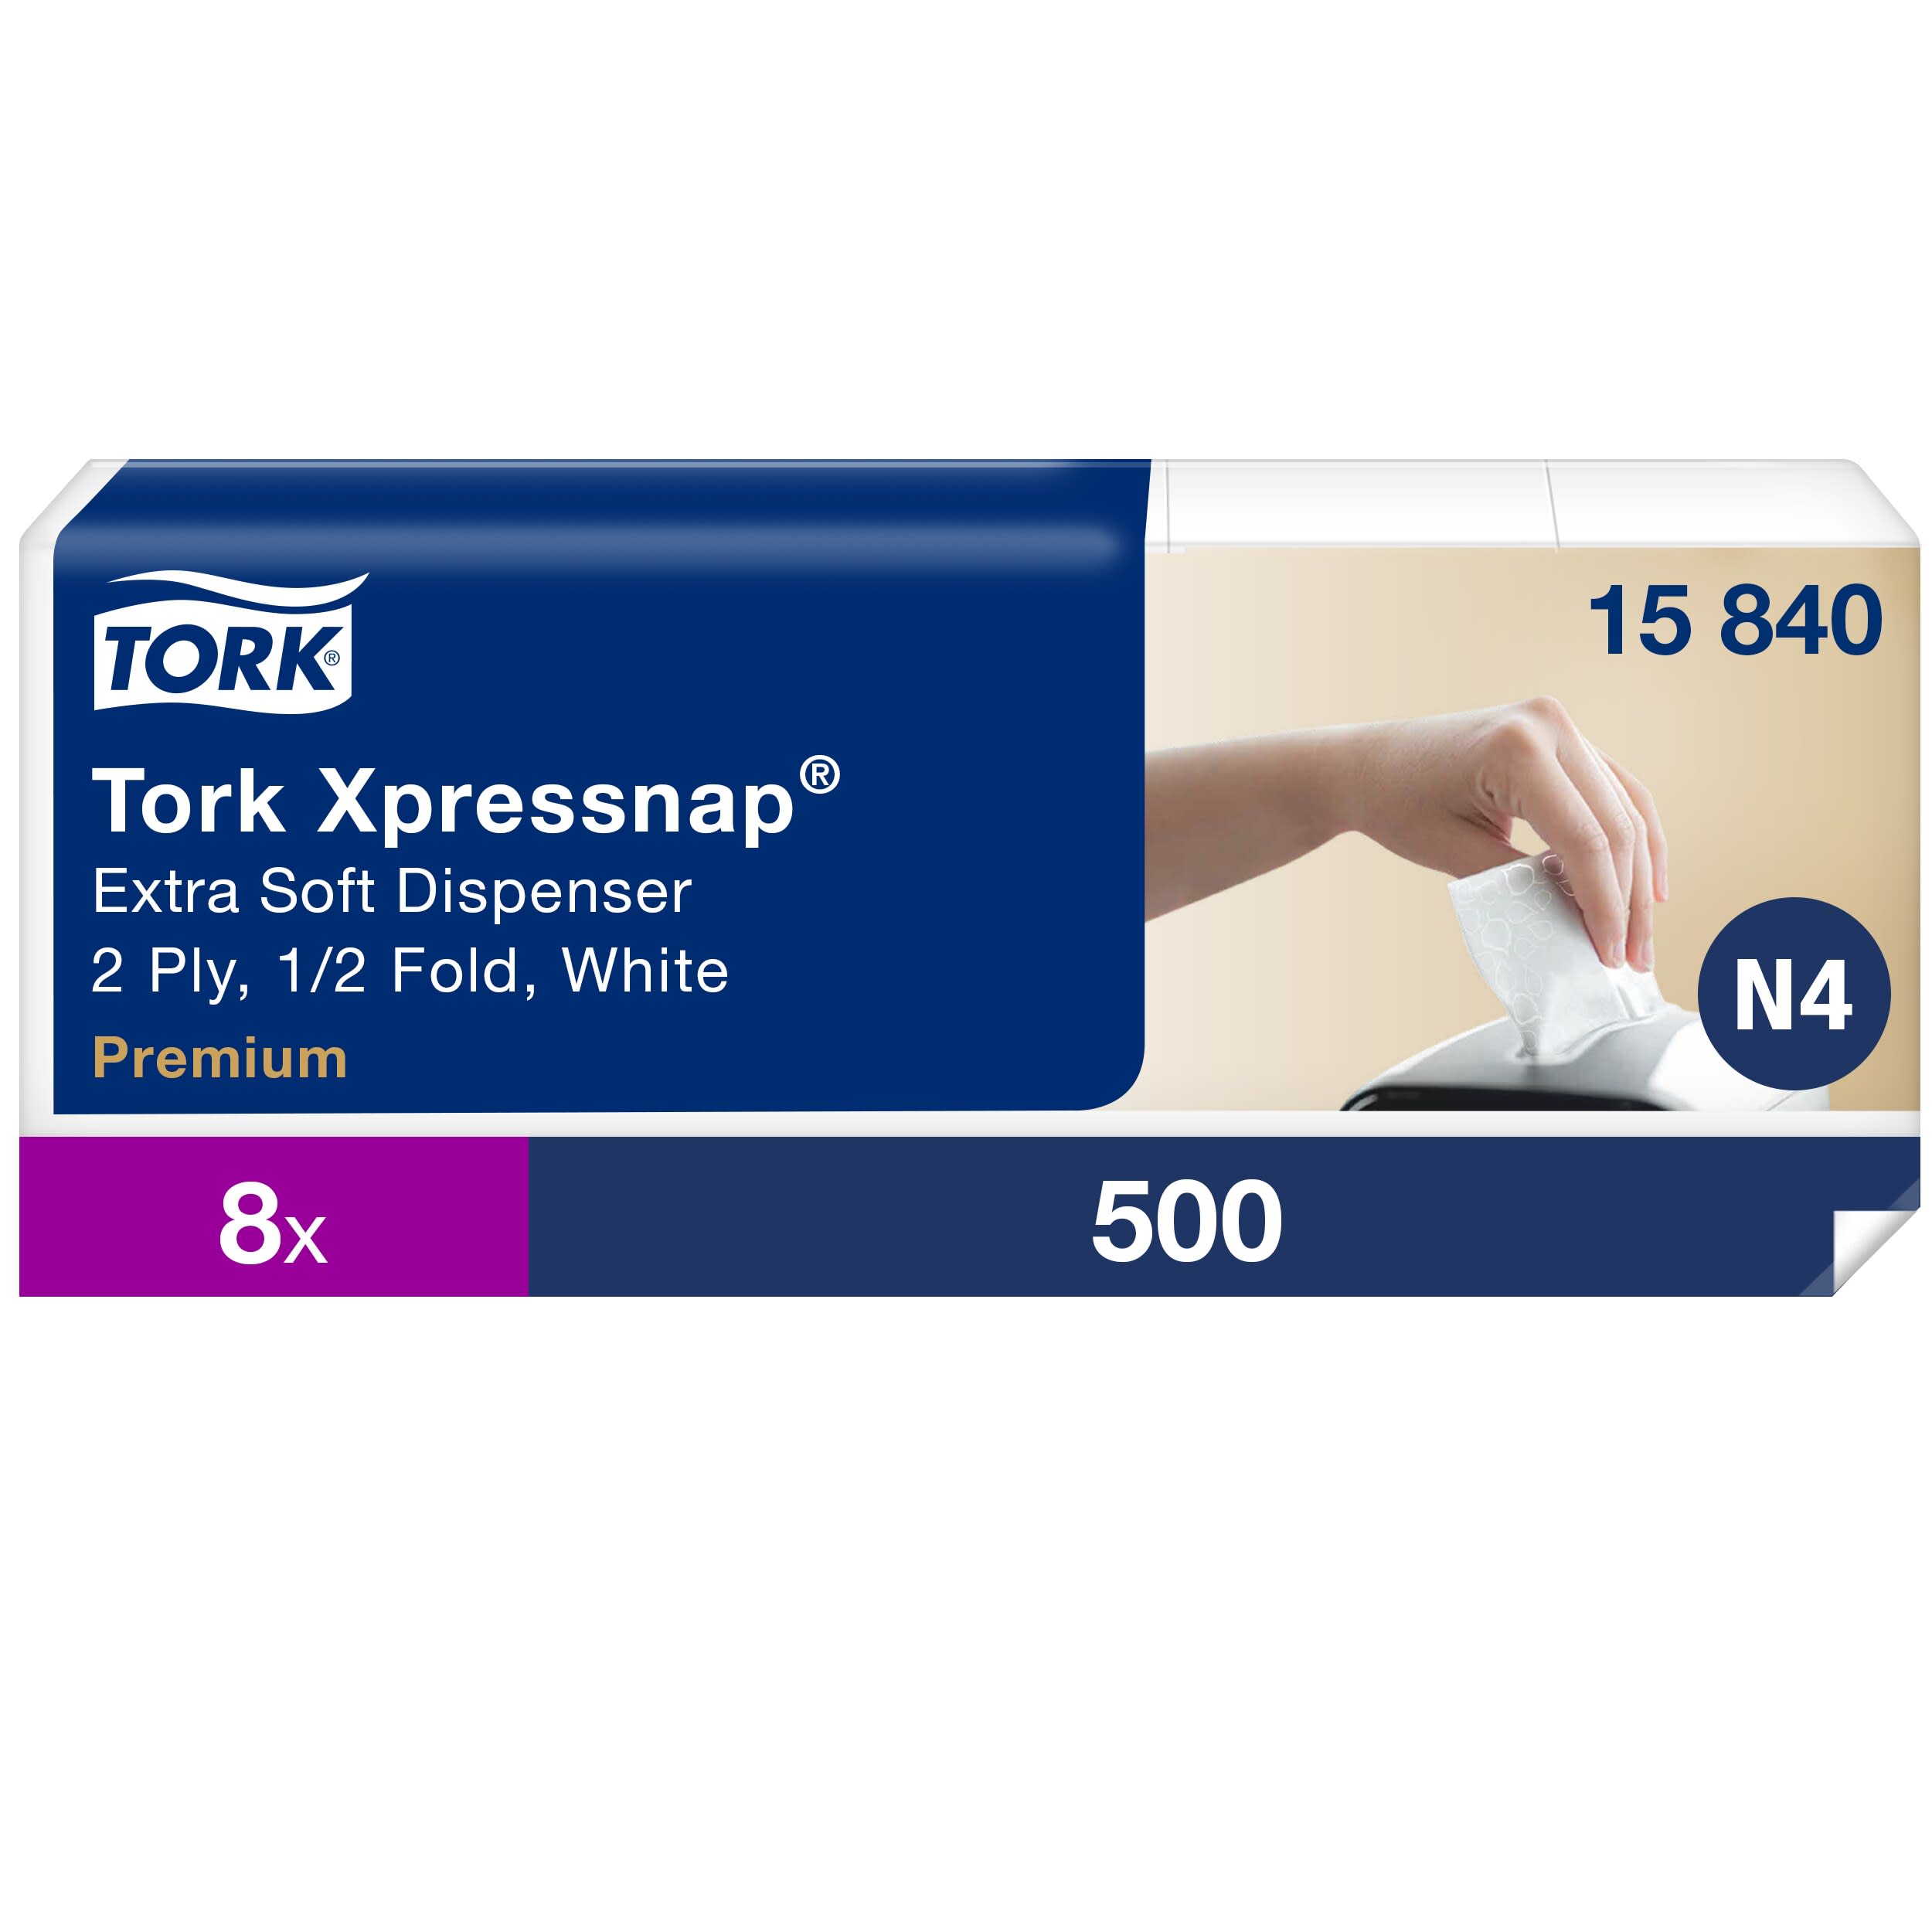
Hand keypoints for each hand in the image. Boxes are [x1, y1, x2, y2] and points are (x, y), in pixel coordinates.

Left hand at [1336, 698, 1668, 969]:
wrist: (1370, 764)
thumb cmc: (1396, 803)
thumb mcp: (1452, 852)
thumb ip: (1518, 887)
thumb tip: (1578, 925)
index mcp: (1517, 748)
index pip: (1584, 839)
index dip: (1604, 905)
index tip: (1608, 955)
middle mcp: (1550, 724)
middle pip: (1616, 825)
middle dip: (1629, 900)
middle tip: (1630, 958)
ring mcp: (1561, 725)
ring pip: (1627, 807)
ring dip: (1640, 875)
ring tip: (1640, 936)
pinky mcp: (1564, 738)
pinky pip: (1615, 790)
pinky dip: (1633, 836)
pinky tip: (1646, 885)